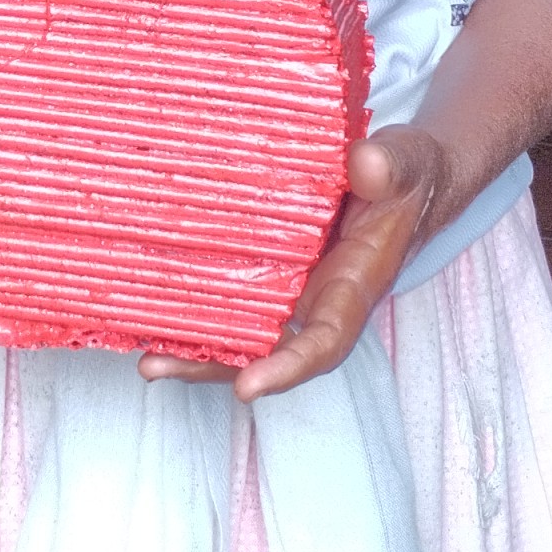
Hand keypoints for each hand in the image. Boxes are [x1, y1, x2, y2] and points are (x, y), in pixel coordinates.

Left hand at [143, 126, 447, 399]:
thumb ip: (390, 168)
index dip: (288, 366)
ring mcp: (291, 288)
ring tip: (144, 356)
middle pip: (266, 350)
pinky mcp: (270, 268)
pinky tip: (149, 309)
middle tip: (155, 367)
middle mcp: (318, 298)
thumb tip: (364, 165)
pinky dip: (194, 307)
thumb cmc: (408, 175)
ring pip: (241, 330)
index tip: (249, 387)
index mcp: (355, 285)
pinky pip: (231, 295)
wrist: (404, 175)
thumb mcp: (407, 164)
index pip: (325, 339)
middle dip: (214, 367)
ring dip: (193, 346)